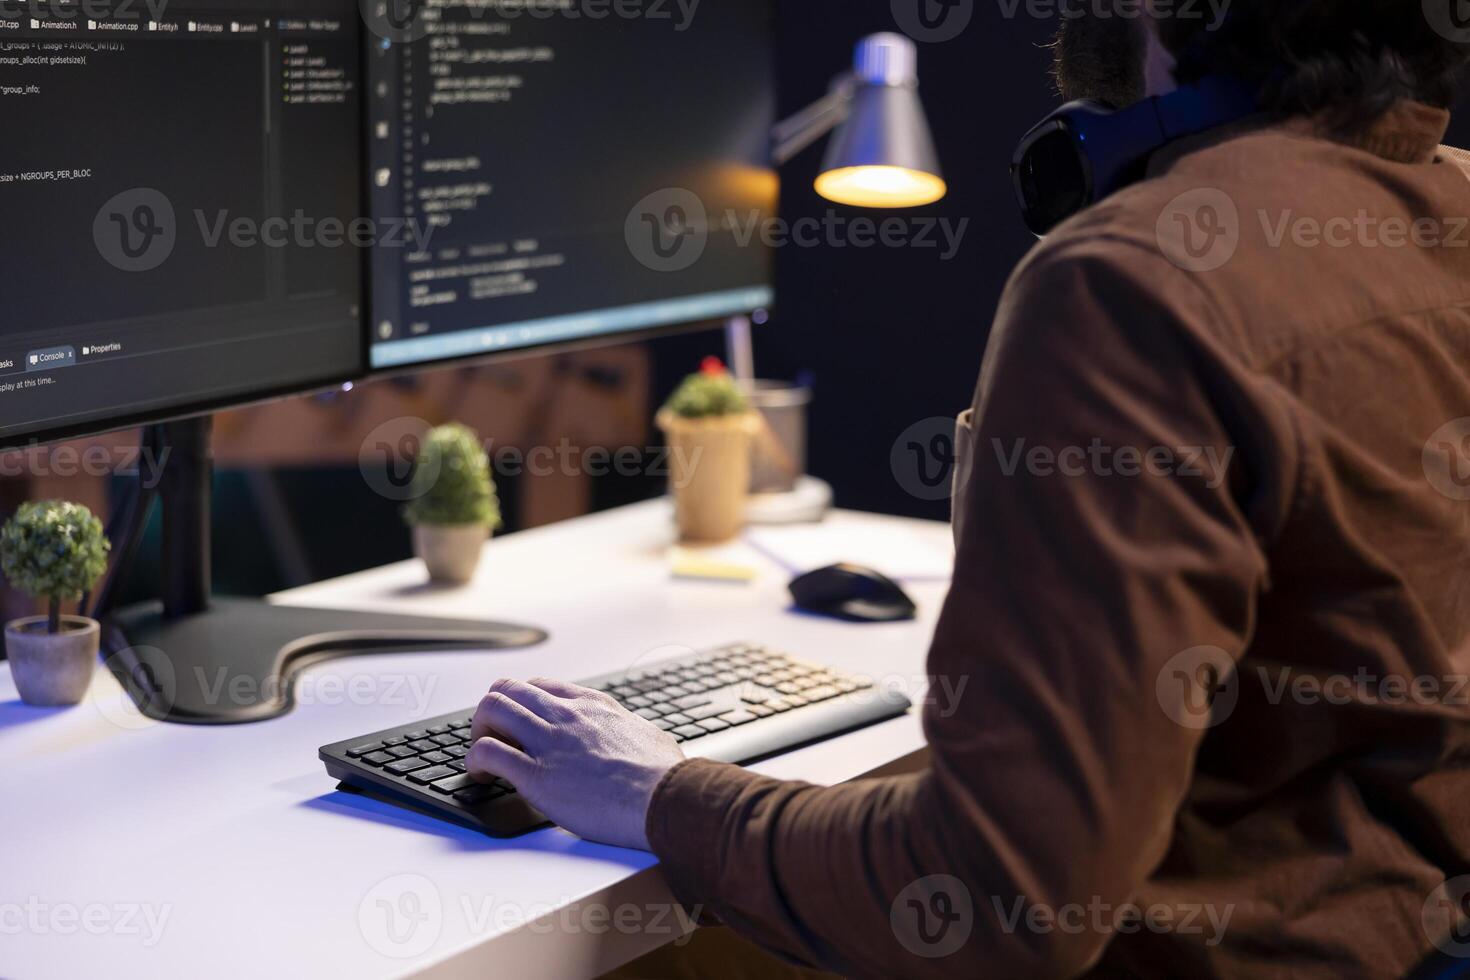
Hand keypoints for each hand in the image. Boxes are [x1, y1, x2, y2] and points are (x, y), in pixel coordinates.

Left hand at [467, 677, 685, 849]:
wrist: (663, 798)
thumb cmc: (663, 774)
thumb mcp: (645, 732)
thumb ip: (626, 728)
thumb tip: (630, 734)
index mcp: (591, 705)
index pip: (540, 686)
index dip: (521, 702)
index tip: (519, 721)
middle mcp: (565, 716)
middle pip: (508, 689)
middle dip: (492, 711)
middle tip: (493, 736)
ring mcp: (548, 742)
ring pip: (491, 709)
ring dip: (478, 731)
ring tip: (482, 755)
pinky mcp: (536, 776)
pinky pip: (488, 753)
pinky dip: (474, 760)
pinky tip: (481, 775)